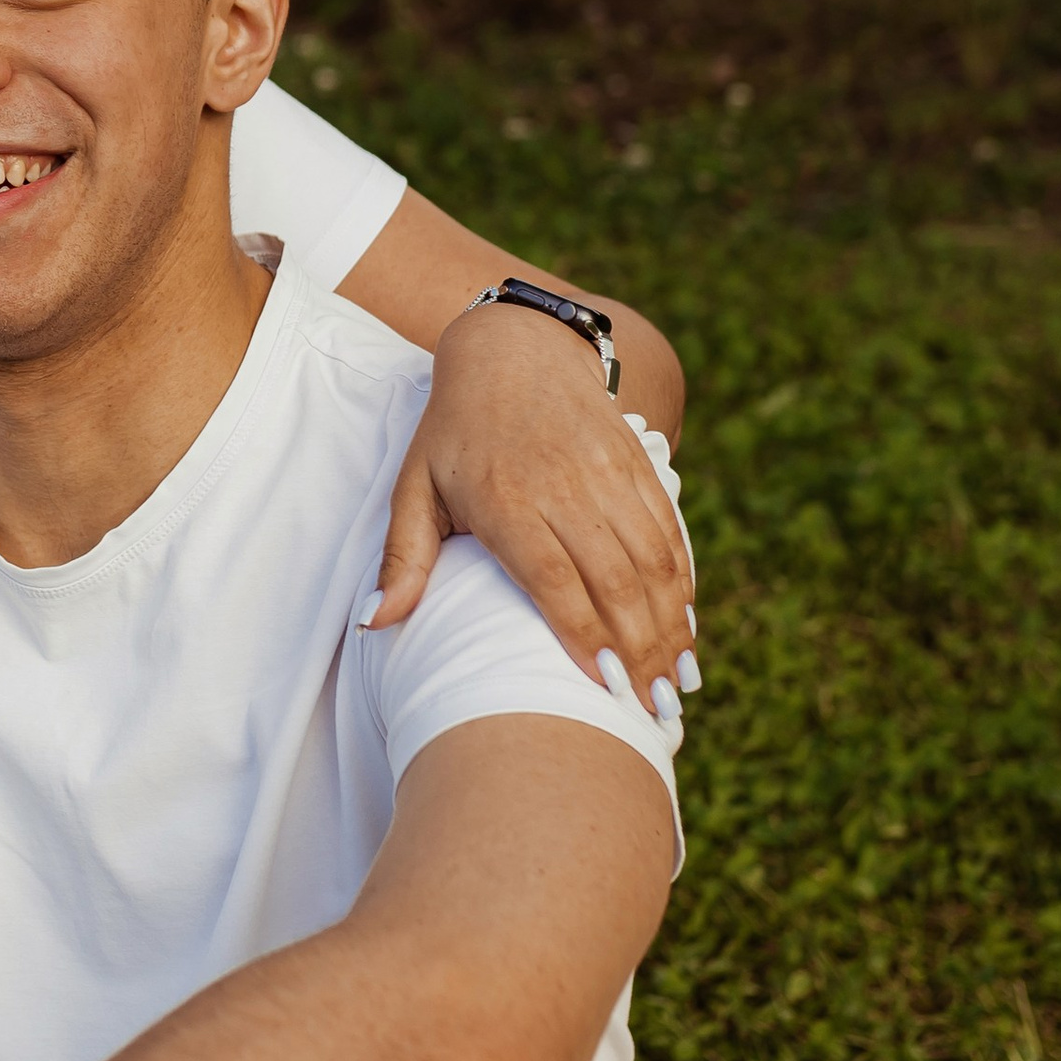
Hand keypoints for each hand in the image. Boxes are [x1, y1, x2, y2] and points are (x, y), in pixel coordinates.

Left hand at [371, 301, 696, 716]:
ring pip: (651, 560)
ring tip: (677, 684)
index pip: (555, 580)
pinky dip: (682, 583)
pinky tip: (686, 627)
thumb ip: (402, 559)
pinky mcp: (638, 464)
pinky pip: (668, 532)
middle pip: (614, 580)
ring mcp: (608, 473)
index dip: (585, 636)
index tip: (607, 688)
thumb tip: (373, 625)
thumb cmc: (454, 431)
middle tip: (654, 710)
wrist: (516, 349)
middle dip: (640, 650)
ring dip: (671, 625)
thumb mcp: (415, 487)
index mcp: (506, 499)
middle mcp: (565, 486)